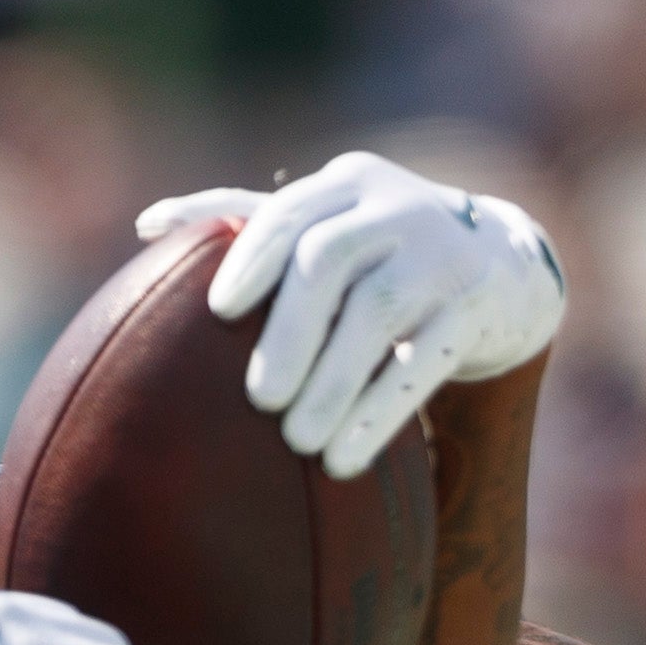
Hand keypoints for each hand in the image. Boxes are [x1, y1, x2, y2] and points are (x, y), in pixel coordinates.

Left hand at [139, 152, 565, 477]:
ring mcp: (443, 251)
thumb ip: (243, 223)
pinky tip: (345, 458)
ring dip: (334, 382)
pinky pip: (426, 361)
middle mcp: (396, 207)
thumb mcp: (322, 224)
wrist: (498, 267)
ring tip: (298, 440)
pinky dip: (381, 412)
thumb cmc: (376, 253)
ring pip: (379, 313)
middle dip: (290, 331)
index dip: (253, 257)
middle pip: (330, 260)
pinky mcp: (477, 303)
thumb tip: (147, 226)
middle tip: (258, 398)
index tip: (218, 311)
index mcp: (346, 185)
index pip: (291, 211)